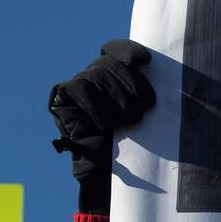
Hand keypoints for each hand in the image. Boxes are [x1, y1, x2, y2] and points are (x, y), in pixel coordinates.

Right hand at [48, 40, 155, 211]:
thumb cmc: (131, 142)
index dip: (128, 50)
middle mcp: (93, 75)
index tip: (146, 60)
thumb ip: (148, 92)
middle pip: (111, 62)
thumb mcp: (145, 113)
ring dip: (117, 97)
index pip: (115, 50)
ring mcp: (76, 84)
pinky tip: (105, 124)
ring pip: (97, 73)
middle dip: (133, 82)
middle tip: (146, 105)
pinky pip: (79, 89)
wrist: (106, 171)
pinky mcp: (61, 97)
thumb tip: (160, 70)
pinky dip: (94, 106)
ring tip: (129, 119)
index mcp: (113, 73)